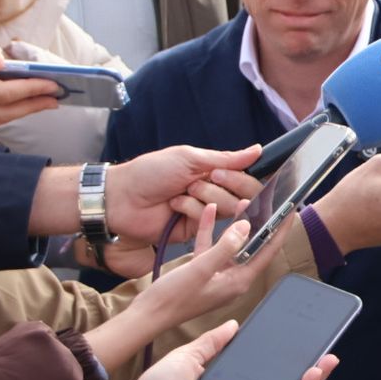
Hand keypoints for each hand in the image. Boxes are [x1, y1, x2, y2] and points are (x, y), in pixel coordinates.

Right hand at [0, 28, 59, 125]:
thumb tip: (0, 62)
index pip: (2, 91)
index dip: (31, 88)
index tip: (55, 83)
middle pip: (3, 110)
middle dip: (34, 103)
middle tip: (61, 96)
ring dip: (21, 110)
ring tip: (44, 102)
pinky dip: (1, 113)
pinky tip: (13, 106)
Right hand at [84, 204, 292, 369]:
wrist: (146, 314)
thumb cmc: (173, 298)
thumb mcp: (202, 268)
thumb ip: (225, 247)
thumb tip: (246, 227)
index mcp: (238, 281)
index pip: (267, 251)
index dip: (279, 230)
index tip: (290, 211)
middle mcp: (232, 278)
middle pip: (252, 245)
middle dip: (261, 223)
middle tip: (271, 202)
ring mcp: (217, 273)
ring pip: (232, 243)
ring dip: (236, 223)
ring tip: (244, 200)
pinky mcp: (202, 270)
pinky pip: (211, 246)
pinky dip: (211, 229)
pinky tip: (210, 210)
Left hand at [107, 145, 264, 246]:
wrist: (124, 197)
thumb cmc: (152, 171)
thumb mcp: (190, 158)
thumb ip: (226, 158)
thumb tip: (257, 150)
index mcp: (213, 171)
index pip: (244, 177)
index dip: (239, 178)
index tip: (220, 173)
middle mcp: (213, 191)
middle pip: (241, 195)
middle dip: (220, 188)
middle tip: (199, 182)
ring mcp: (204, 211)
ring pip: (227, 209)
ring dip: (204, 198)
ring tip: (182, 192)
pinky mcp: (194, 229)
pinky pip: (208, 221)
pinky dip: (192, 210)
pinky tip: (175, 206)